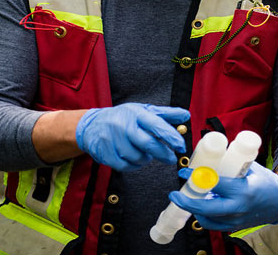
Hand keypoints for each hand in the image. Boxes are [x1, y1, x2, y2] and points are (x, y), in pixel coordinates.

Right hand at [75, 103, 189, 171]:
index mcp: (136, 113)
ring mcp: (113, 140)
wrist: (92, 125)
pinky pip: (126, 166)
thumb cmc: (123, 117)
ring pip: (138, 157)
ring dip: (146, 159)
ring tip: (144, 152)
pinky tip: (133, 158)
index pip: (156, 125)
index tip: (181, 145)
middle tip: (170, 158)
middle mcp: (124, 125)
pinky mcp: (105, 153)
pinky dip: (133, 165)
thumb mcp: (144, 110)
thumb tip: (185, 115)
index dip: (171, 136)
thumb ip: (166, 114)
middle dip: (163, 154)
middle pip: (148, 144)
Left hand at [170, 161, 277, 230]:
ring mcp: (236, 220)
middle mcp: (238, 207)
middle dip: (187, 202)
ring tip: (187, 197)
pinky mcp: (234, 227)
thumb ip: (231, 163)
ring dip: (194, 208)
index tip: (184, 171)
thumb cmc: (266, 182)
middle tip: (175, 194)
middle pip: (206, 208)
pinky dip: (203, 216)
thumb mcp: (250, 167)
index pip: (214, 183)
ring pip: (207, 219)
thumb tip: (211, 151)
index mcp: (243, 189)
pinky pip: (213, 224)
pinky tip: (199, 206)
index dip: (196, 177)